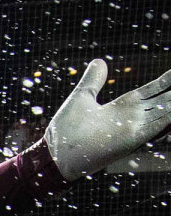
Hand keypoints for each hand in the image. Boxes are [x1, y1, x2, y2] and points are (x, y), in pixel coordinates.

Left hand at [46, 59, 170, 180]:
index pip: (154, 90)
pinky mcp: (132, 138)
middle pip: (166, 100)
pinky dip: (170, 118)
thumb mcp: (81, 98)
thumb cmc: (64, 131)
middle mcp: (133, 117)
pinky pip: (159, 126)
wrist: (55, 154)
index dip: (168, 81)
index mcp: (124, 107)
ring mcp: (135, 128)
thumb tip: (99, 61)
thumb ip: (93, 81)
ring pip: (167, 111)